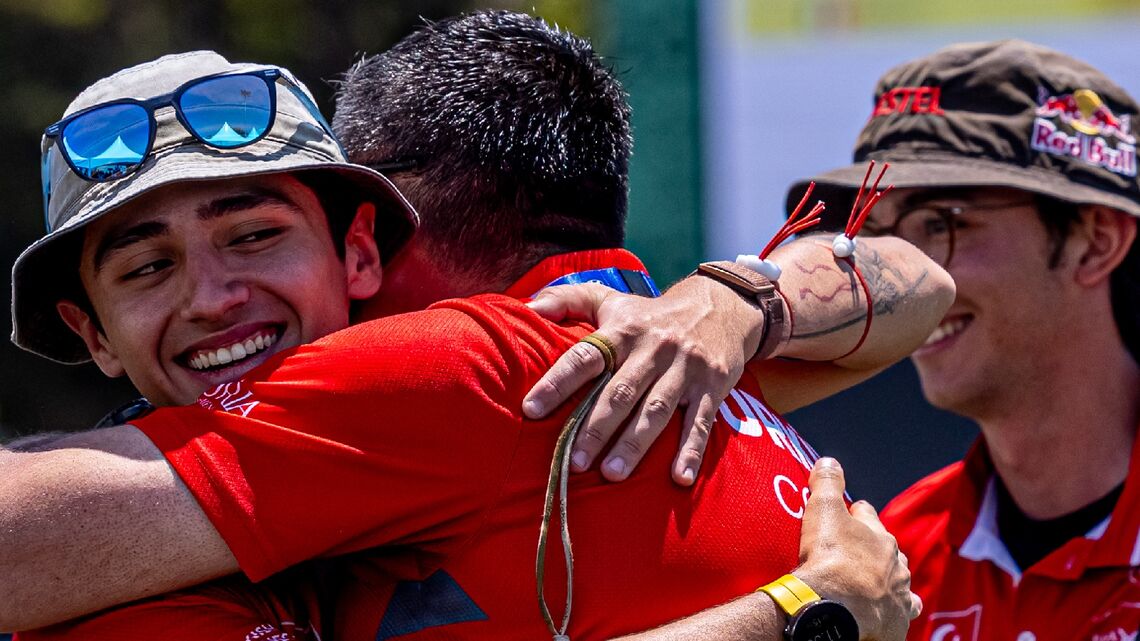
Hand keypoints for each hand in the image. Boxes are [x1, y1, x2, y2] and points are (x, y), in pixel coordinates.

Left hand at [522, 277, 765, 484]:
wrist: (722, 306)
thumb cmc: (650, 314)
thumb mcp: (610, 299)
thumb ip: (567, 299)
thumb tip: (527, 308)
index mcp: (623, 330)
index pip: (585, 357)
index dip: (557, 382)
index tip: (531, 410)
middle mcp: (653, 348)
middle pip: (620, 391)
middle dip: (595, 427)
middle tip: (573, 462)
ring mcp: (685, 368)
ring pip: (656, 410)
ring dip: (634, 444)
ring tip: (611, 474)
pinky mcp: (712, 386)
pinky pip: (699, 422)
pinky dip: (690, 451)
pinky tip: (678, 478)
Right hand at [794, 458, 920, 640]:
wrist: (836, 607)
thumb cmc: (830, 557)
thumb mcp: (823, 511)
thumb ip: (827, 483)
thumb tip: (829, 460)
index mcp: (879, 535)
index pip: (869, 516)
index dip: (858, 512)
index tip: (852, 510)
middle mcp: (895, 563)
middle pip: (889, 549)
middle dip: (877, 547)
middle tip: (860, 549)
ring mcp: (899, 593)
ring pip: (902, 582)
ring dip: (891, 579)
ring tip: (879, 580)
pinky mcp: (897, 621)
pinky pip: (903, 613)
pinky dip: (898, 610)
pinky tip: (891, 611)